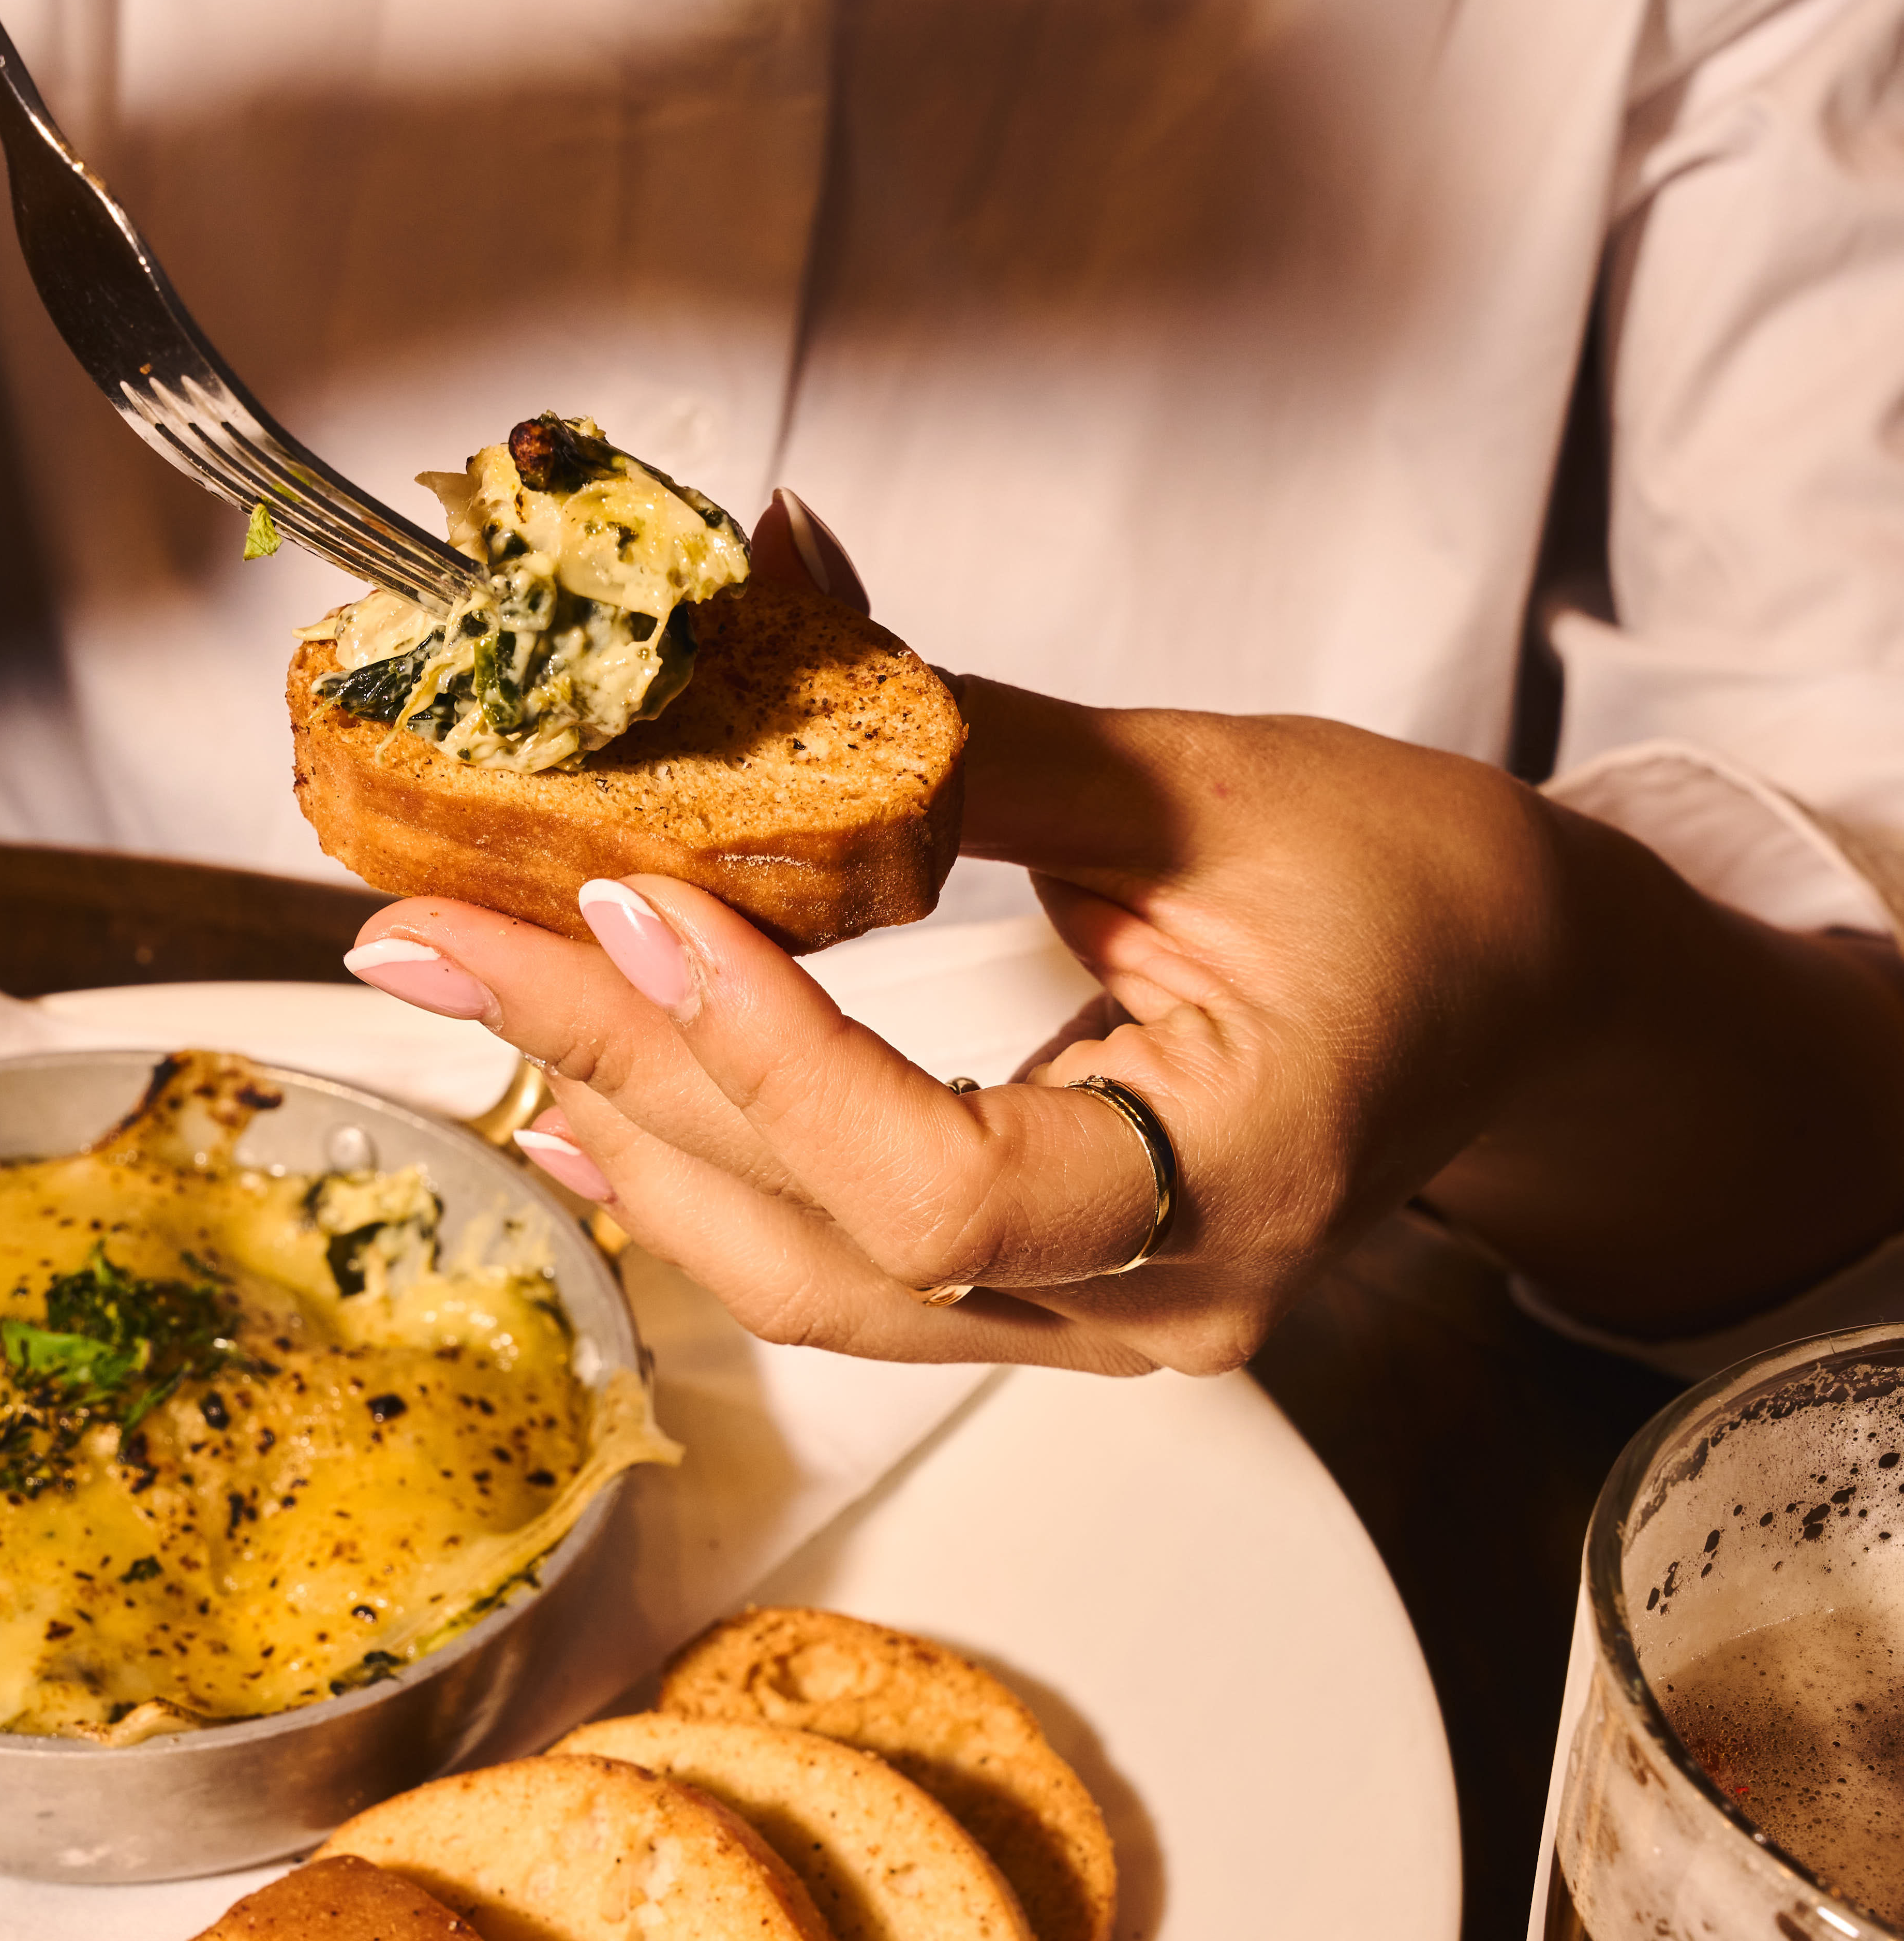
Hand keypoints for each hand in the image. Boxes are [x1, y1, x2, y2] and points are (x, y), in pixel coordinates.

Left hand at [345, 506, 1903, 1368]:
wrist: (1512, 994)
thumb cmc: (1413, 885)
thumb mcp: (1203, 782)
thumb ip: (959, 736)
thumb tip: (754, 612)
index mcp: (1241, 1173)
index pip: (942, 1180)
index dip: (766, 1055)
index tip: (631, 898)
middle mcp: (1162, 1301)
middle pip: (827, 1239)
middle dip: (612, 1067)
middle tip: (427, 941)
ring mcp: (1100, 1328)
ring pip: (812, 1282)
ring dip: (631, 1134)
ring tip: (476, 1008)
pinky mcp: (1047, 1304)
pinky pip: (844, 1276)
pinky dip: (707, 1181)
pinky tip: (594, 1100)